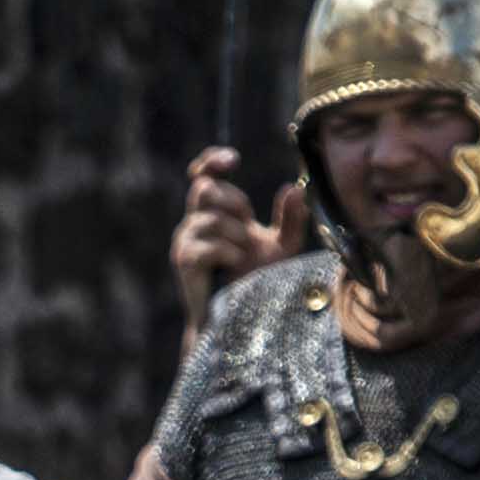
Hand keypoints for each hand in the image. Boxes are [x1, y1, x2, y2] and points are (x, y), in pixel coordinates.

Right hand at [169, 149, 276, 319]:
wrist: (239, 318)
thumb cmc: (257, 281)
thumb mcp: (282, 246)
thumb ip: (291, 218)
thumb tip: (295, 187)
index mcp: (213, 213)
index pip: (203, 175)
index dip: (211, 161)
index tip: (234, 160)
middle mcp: (194, 223)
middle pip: (205, 189)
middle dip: (235, 203)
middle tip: (249, 225)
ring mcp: (185, 241)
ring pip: (212, 218)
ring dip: (238, 236)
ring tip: (242, 256)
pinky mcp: (184, 260)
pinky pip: (211, 244)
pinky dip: (231, 254)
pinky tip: (234, 266)